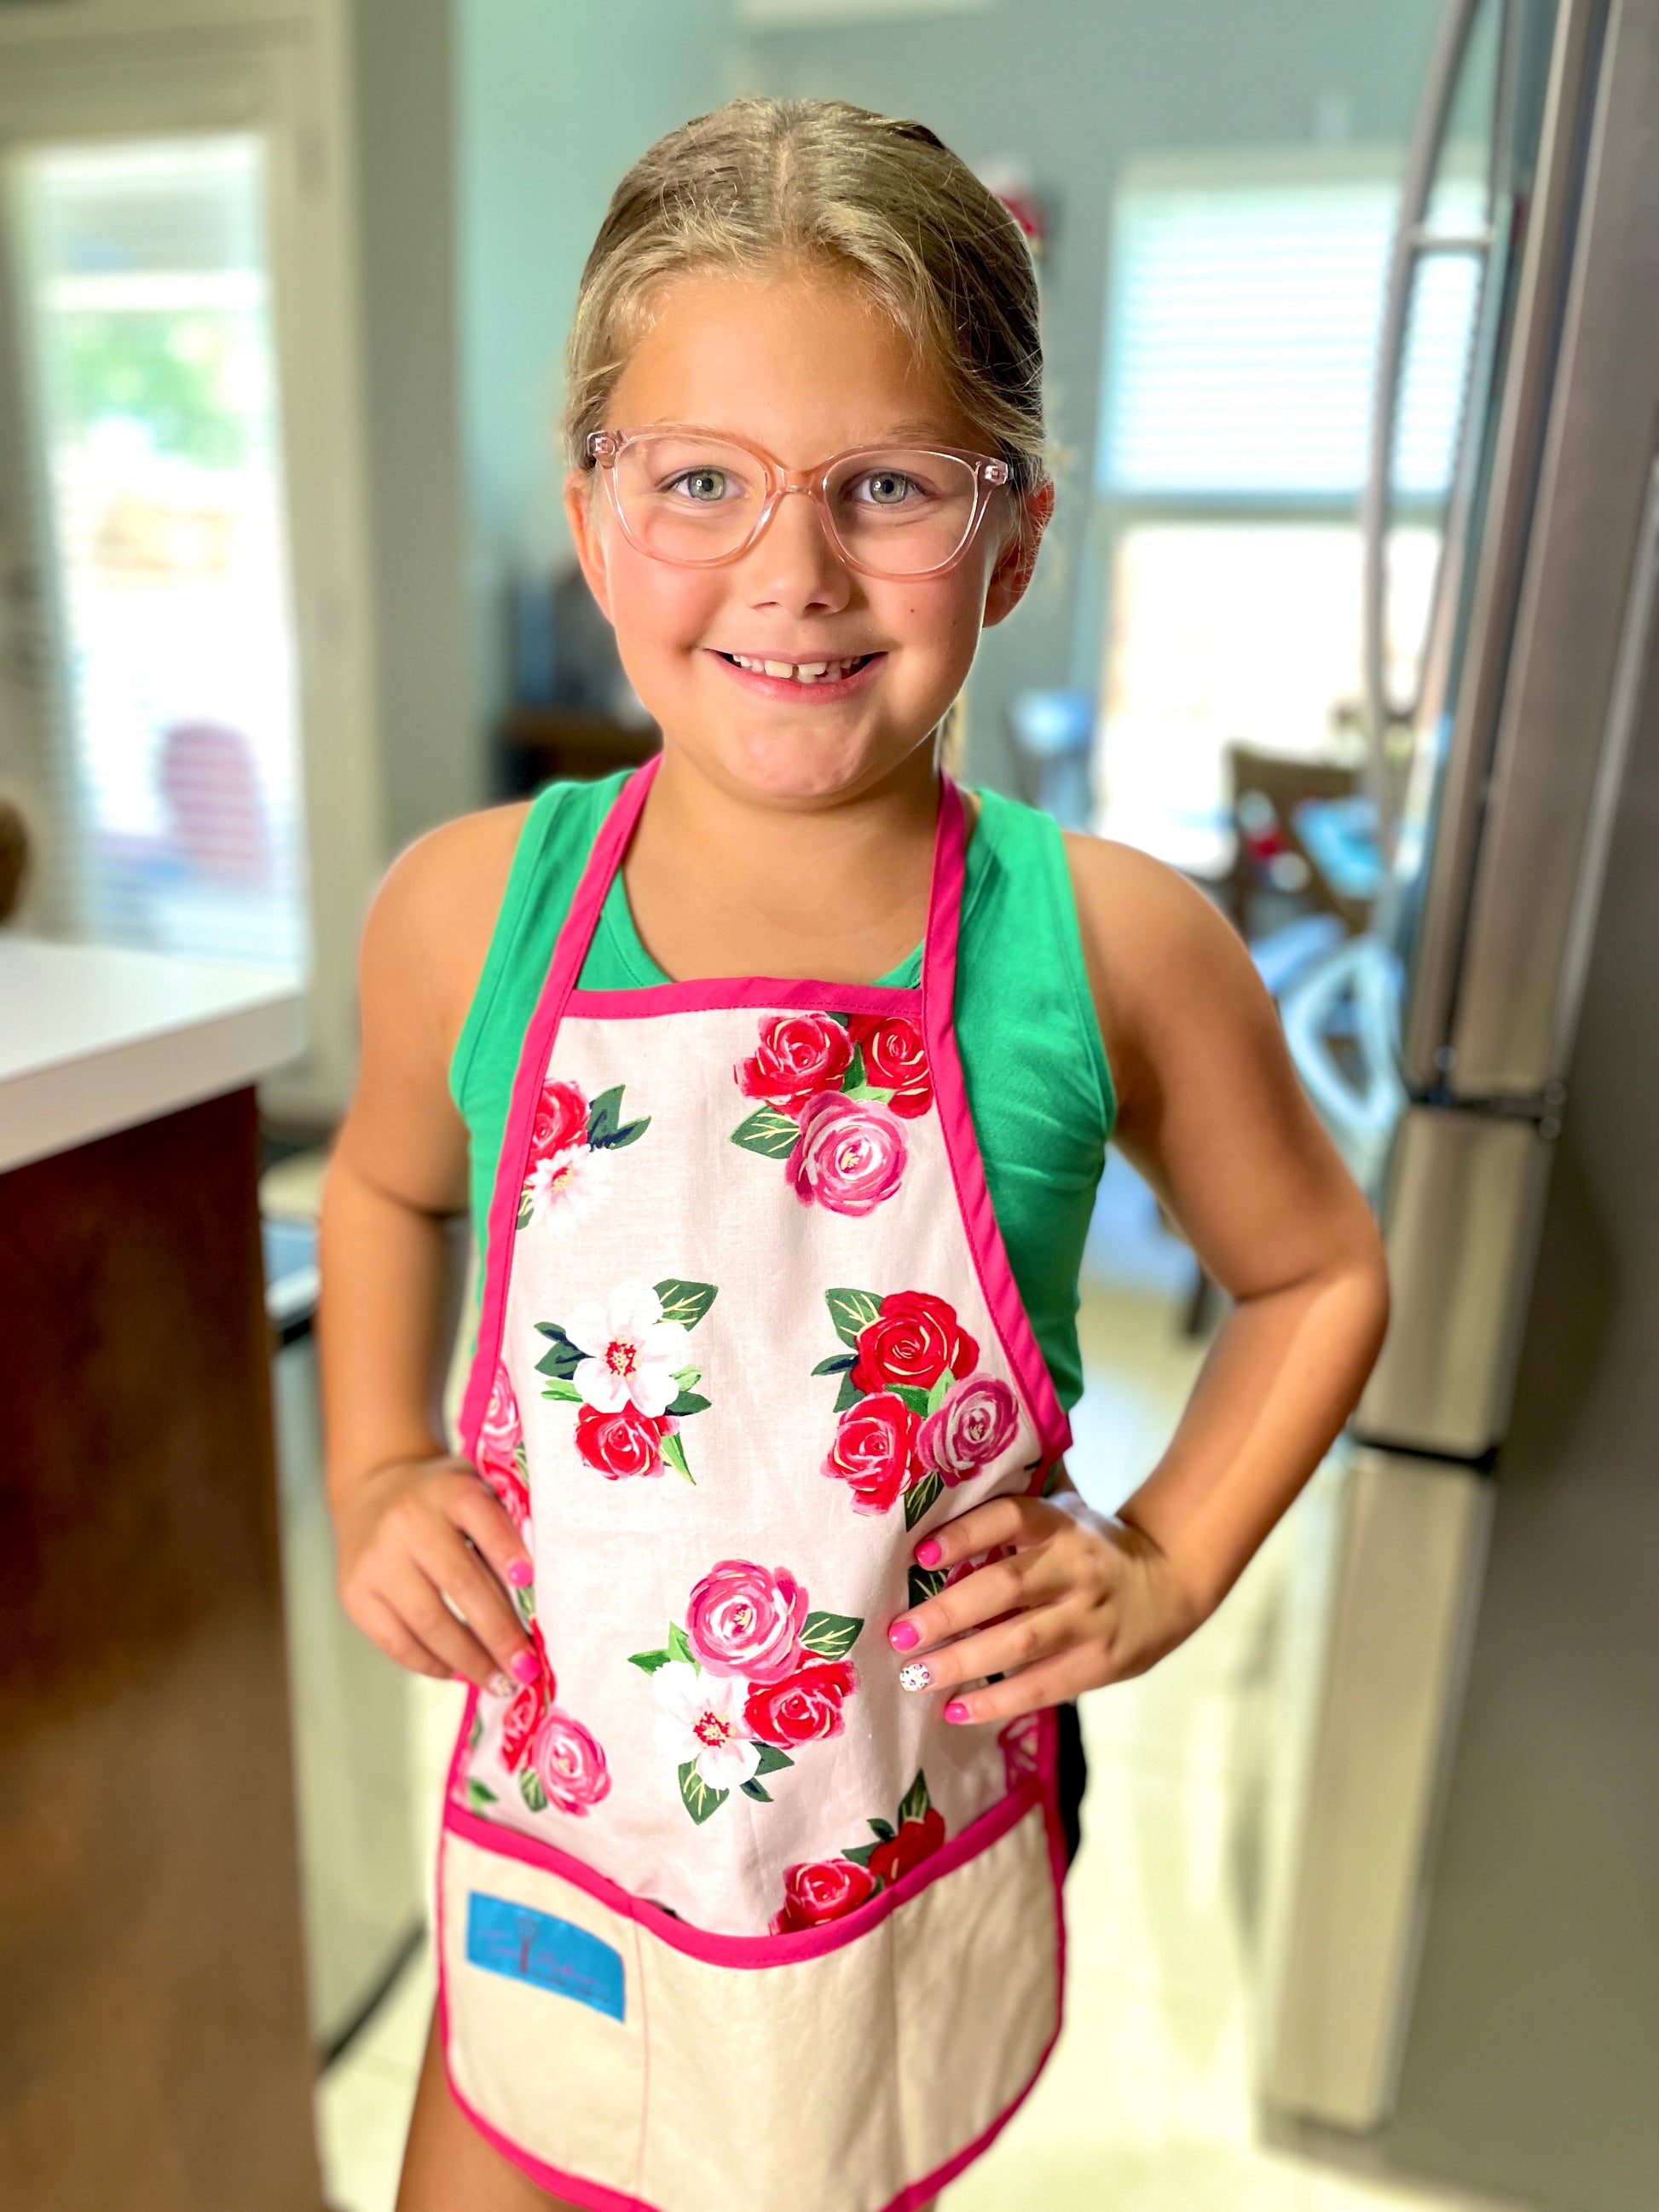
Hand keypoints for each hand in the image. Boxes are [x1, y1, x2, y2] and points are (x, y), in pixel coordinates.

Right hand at [335, 1454, 539, 1695]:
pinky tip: (459, 1672)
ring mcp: (376, 1561)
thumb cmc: (443, 1502)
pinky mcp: (354, 1595)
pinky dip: (431, 1664)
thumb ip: (504, 1526)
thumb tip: (537, 1596)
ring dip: (470, 1660)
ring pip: (429, 1622)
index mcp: (449, 1490)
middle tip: (527, 1667)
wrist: (372, 1491)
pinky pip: (397, 1642)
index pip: (482, 1518)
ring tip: (500, 1682)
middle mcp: (408, 1522)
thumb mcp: (475, 1491)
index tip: (529, 1581)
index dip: (506, 1549)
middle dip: (498, 1633)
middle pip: (460, 1583)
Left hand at [885, 1489, 1201, 1724]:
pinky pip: (1042, 1686)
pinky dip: (996, 1701)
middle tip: (899, 1633)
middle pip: (1006, 1587)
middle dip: (947, 1613)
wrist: (1171, 1580)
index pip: (1012, 1518)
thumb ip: (1013, 1521)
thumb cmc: (1090, 1546)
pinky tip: (954, 1708)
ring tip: (914, 1676)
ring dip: (962, 1662)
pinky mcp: (1100, 1664)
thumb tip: (927, 1526)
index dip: (967, 1534)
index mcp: (1062, 1524)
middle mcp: (1077, 1568)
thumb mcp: (1063, 1516)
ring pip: (1020, 1643)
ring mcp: (1091, 1619)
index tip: (921, 1555)